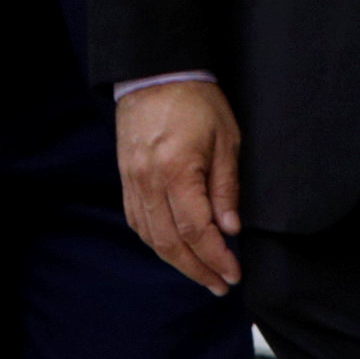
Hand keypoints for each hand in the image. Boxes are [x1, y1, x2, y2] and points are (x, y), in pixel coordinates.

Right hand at [117, 78, 243, 294]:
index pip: (197, 230)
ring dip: (176, 261)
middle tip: (219, 285)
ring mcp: (132, 179)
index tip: (234, 274)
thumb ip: (226, 186)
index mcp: (176, 170)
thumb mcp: (225, 139)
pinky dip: (154, 240)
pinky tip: (172, 248)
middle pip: (170, 241)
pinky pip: (136, 219)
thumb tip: (230, 228)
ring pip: (150, 235)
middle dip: (197, 269)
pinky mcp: (125, 176)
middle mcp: (149, 180)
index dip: (216, 258)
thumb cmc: (195, 101)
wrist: (152, 73)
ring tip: (200, 272)